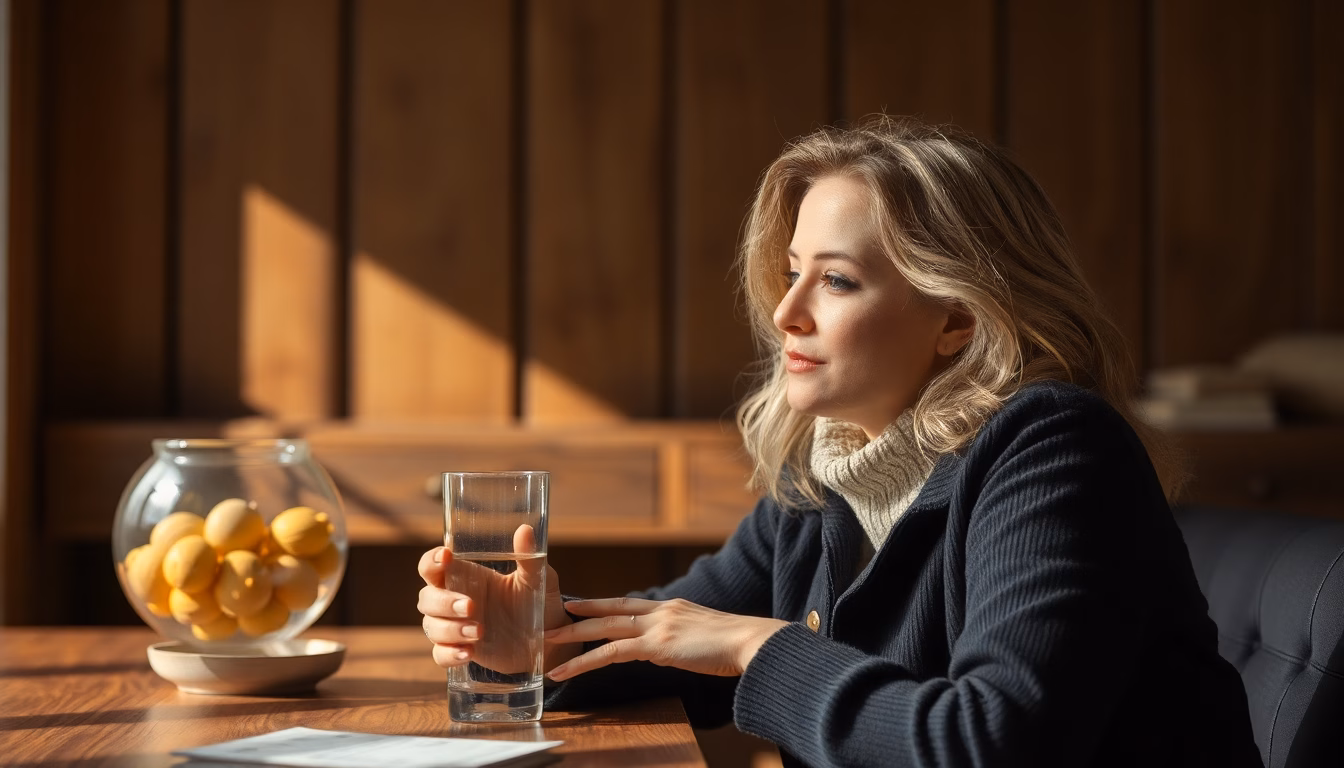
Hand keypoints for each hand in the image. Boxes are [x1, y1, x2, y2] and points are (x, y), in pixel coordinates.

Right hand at [417, 524, 577, 671]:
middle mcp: (454, 600)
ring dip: (450, 629)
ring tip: (479, 632)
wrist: (549, 640)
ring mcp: (455, 627)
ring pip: (430, 626)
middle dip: (443, 602)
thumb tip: (525, 530)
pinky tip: (468, 653)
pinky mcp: (460, 651)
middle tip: (470, 606)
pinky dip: (449, 654)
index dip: (431, 560)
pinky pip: (439, 655)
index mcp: (466, 577)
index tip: (446, 556)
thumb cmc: (538, 602)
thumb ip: (529, 557)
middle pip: (426, 598)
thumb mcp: (538, 579)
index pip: (432, 565)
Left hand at [542, 597, 788, 680]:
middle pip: (611, 610)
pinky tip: (568, 670)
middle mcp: (661, 611)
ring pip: (604, 629)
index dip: (604, 605)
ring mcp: (657, 625)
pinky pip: (612, 653)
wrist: (752, 642)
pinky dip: (586, 662)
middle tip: (553, 618)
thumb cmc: (739, 645)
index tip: (582, 606)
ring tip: (549, 643)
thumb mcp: (704, 637)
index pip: (629, 605)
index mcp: (673, 607)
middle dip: (580, 614)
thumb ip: (683, 640)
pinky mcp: (656, 644)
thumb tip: (669, 651)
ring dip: (574, 636)